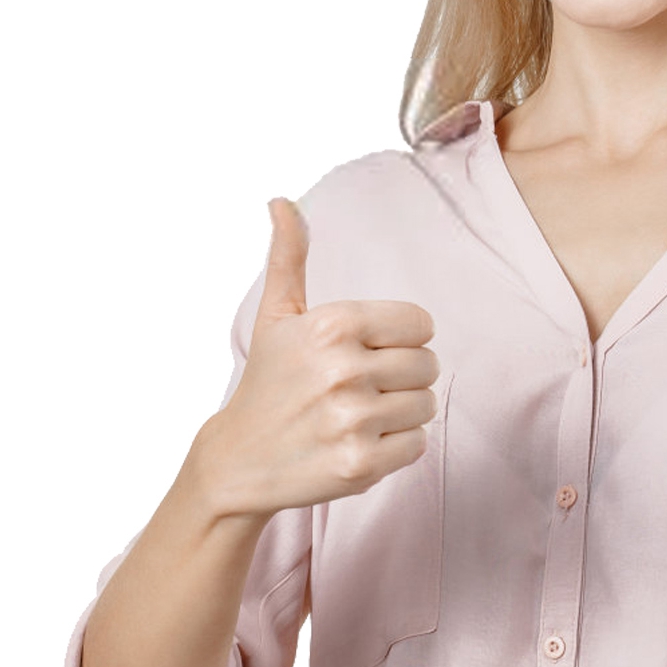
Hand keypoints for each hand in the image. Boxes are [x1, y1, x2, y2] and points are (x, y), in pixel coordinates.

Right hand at [193, 197, 442, 520]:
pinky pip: (419, 444)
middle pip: (428, 365)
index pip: (421, 324)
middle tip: (361, 388)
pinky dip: (398, 446)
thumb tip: (281, 201)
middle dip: (402, 376)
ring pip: (427, 404)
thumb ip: (289, 255)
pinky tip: (360, 442)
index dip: (401, 339)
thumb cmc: (268, 382)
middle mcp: (344, 369)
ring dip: (402, 412)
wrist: (238, 463)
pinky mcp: (360, 464)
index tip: (368, 352)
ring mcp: (352, 420)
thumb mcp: (276, 314)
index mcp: (332, 324)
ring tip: (359, 415)